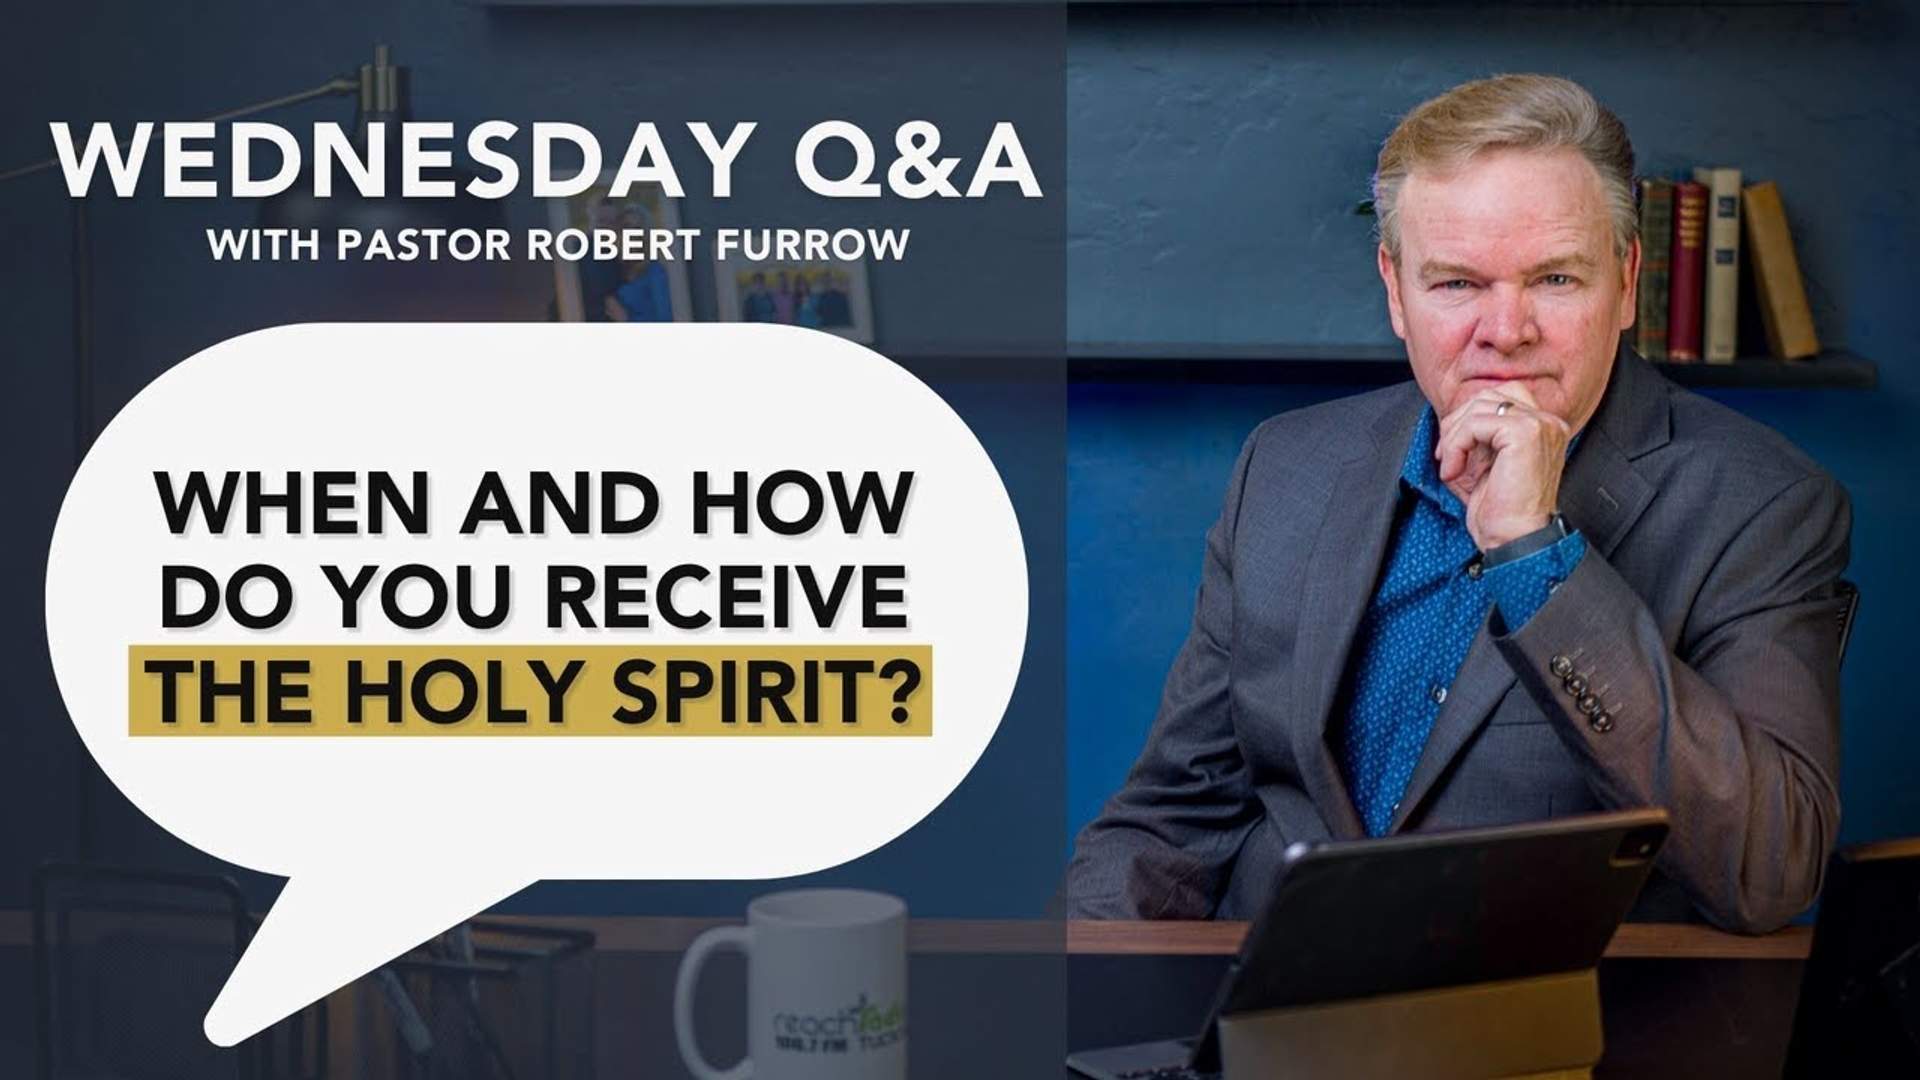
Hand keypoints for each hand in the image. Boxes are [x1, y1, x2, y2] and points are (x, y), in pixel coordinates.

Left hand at [1434, 385, 1571, 550]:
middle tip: (1444, 456)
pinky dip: (1456, 446)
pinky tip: (1454, 472)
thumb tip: (1450, 420)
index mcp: (1542, 428)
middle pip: (1487, 396)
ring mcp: (1540, 424)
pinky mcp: (1526, 433)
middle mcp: (1547, 422)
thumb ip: (1475, 437)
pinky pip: (1475, 423)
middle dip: (1456, 423)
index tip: (1451, 449)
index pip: (1498, 398)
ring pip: (1478, 407)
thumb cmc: (1500, 511)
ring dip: (1453, 437)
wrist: (1515, 540)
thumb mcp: (1483, 464)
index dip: (1467, 418)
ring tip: (1451, 468)